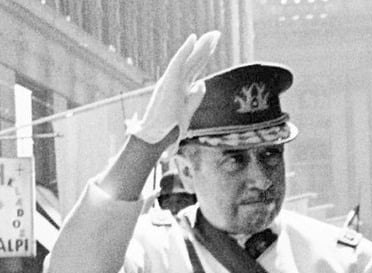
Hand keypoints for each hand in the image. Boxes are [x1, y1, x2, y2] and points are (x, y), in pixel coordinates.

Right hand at [126, 31, 219, 151]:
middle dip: (204, 49)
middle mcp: (174, 84)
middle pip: (193, 63)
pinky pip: (178, 62)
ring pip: (188, 60)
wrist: (155, 139)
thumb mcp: (186, 114)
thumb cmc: (168, 131)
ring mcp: (171, 83)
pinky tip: (193, 38)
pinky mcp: (169, 83)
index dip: (202, 58)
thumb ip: (194, 99)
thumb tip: (201, 83)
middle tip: (215, 35)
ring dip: (201, 47)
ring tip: (213, 35)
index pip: (192, 71)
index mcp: (178, 91)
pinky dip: (185, 50)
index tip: (211, 47)